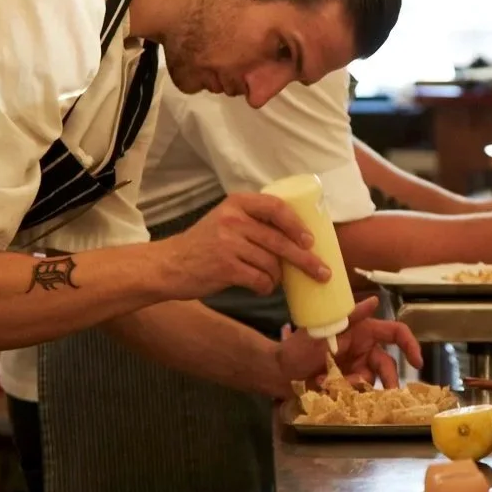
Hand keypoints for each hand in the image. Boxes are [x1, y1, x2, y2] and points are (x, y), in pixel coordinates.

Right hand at [155, 193, 328, 299]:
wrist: (168, 265)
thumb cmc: (202, 246)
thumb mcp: (224, 221)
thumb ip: (252, 222)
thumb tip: (297, 238)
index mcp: (237, 203)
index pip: (276, 207)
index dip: (298, 224)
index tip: (311, 240)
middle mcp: (233, 220)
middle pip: (280, 241)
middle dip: (306, 260)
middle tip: (322, 273)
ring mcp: (228, 243)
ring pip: (272, 264)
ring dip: (277, 277)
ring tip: (271, 280)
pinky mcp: (225, 267)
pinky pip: (260, 280)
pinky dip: (265, 287)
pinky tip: (260, 288)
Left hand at [275, 296, 422, 392]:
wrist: (278, 373)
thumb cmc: (298, 348)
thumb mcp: (324, 329)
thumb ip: (351, 317)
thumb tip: (374, 301)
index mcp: (363, 331)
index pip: (395, 333)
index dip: (410, 345)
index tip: (417, 363)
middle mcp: (363, 350)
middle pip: (388, 365)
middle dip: (388, 380)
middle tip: (386, 393)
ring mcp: (356, 369)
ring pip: (373, 382)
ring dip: (357, 386)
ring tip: (334, 385)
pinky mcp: (348, 386)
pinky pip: (359, 394)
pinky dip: (345, 393)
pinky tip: (325, 387)